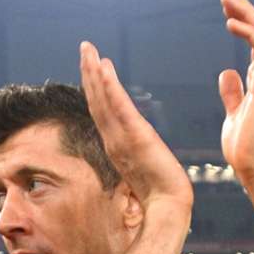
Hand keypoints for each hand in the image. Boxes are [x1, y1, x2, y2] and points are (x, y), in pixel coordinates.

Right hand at [78, 41, 192, 216]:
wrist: (168, 206)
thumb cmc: (160, 195)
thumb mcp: (144, 172)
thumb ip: (135, 161)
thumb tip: (135, 161)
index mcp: (117, 145)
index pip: (102, 111)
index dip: (95, 88)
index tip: (92, 66)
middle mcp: (114, 138)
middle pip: (97, 100)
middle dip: (89, 72)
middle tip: (85, 47)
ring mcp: (121, 137)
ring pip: (103, 100)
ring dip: (94, 73)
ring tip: (89, 50)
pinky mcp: (134, 136)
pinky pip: (118, 107)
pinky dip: (109, 87)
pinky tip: (103, 68)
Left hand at [217, 0, 253, 181]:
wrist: (253, 168)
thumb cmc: (244, 146)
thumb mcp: (233, 113)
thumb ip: (233, 92)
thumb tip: (227, 72)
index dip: (243, 20)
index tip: (226, 5)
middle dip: (244, 8)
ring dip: (246, 13)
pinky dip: (248, 32)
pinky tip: (230, 22)